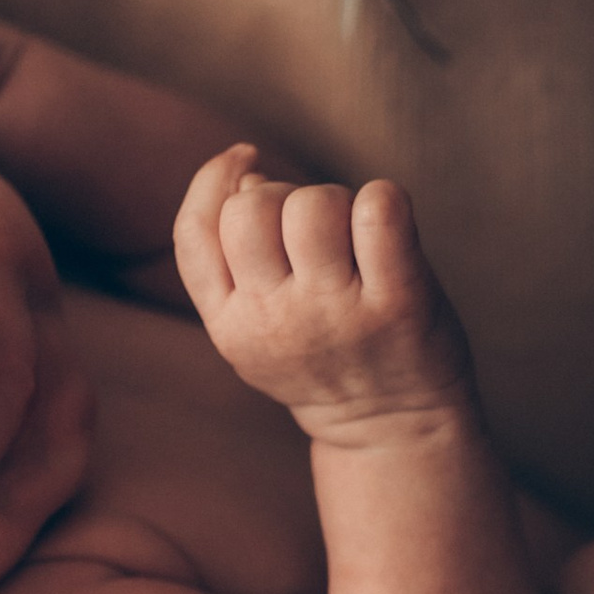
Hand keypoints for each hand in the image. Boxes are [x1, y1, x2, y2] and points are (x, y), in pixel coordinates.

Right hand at [174, 157, 474, 432]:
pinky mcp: (398, 303)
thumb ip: (233, 261)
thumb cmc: (325, 360)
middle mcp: (276, 320)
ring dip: (336, 201)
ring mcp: (336, 314)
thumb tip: (244, 170)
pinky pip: (380, 210)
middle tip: (315, 230)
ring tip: (354, 237)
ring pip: (313, 204)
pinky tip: (388, 226)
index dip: (215, 179)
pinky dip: (385, 200)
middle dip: (283, 195)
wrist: (394, 431)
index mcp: (230, 326)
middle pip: (252, 207)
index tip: (250, 161)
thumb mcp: (254, 329)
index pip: (195, 231)